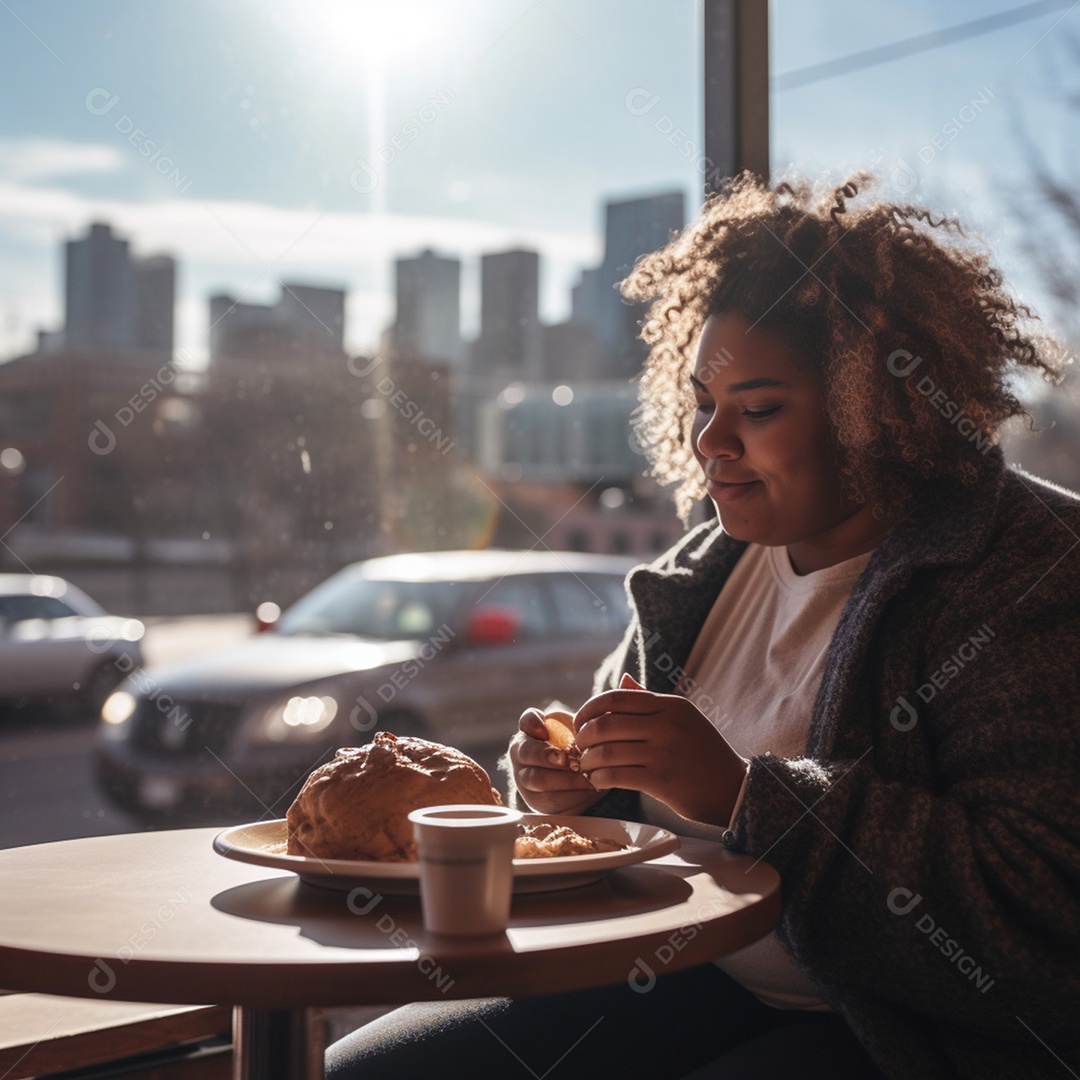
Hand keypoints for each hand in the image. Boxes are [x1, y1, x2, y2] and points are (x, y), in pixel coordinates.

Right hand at [508, 708, 600, 815]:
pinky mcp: (535, 801)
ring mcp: (524, 778)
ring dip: (564, 778)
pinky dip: (571, 795)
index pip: (527, 720)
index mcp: (531, 730)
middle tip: (566, 758)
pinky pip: (549, 799)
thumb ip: (582, 723)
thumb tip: (603, 715)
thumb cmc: (576, 748)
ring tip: (586, 775)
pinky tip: (587, 788)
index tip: (545, 731)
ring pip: (537, 779)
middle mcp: (521, 753)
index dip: (534, 724)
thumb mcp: (576, 731)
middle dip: (547, 756)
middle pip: (527, 752)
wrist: (575, 780)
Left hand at [574, 674, 747, 825]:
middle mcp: (667, 724)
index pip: (617, 697)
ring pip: (607, 751)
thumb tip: (624, 680)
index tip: (580, 722)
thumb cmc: (704, 753)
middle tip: (579, 746)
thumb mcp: (684, 719)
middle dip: (583, 736)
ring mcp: (664, 752)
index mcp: (671, 705)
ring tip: (585, 765)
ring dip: (588, 760)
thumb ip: (651, 701)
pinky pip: (616, 775)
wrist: (733, 790)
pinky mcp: (661, 780)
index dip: (590, 708)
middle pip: (606, 724)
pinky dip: (599, 778)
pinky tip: (597, 781)